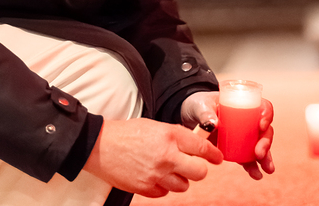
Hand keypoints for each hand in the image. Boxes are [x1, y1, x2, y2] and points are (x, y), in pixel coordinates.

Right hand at [83, 117, 222, 196]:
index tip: (218, 158)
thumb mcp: (154, 125)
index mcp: (169, 136)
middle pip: (199, 172)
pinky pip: (165, 193)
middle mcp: (167, 156)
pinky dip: (163, 186)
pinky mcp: (147, 189)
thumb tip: (192, 145)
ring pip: (183, 186)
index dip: (213, 154)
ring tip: (166, 168)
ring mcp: (157, 175)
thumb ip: (174, 135)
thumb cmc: (126, 132)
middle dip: (199, 169)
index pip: (201, 147)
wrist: (100, 146)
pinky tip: (153, 175)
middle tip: (192, 165)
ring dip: (179, 178)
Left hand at [180, 92, 274, 180]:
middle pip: (264, 129)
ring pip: (260, 145)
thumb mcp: (201, 105)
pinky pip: (248, 158)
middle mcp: (247, 119)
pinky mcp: (237, 148)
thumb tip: (214, 124)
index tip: (261, 125)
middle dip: (266, 142)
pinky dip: (253, 166)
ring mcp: (243, 135)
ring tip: (267, 168)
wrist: (190, 117)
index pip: (263, 107)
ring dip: (266, 157)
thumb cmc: (198, 104)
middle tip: (259, 153)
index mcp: (243, 103)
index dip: (266, 115)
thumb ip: (205, 112)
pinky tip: (256, 175)